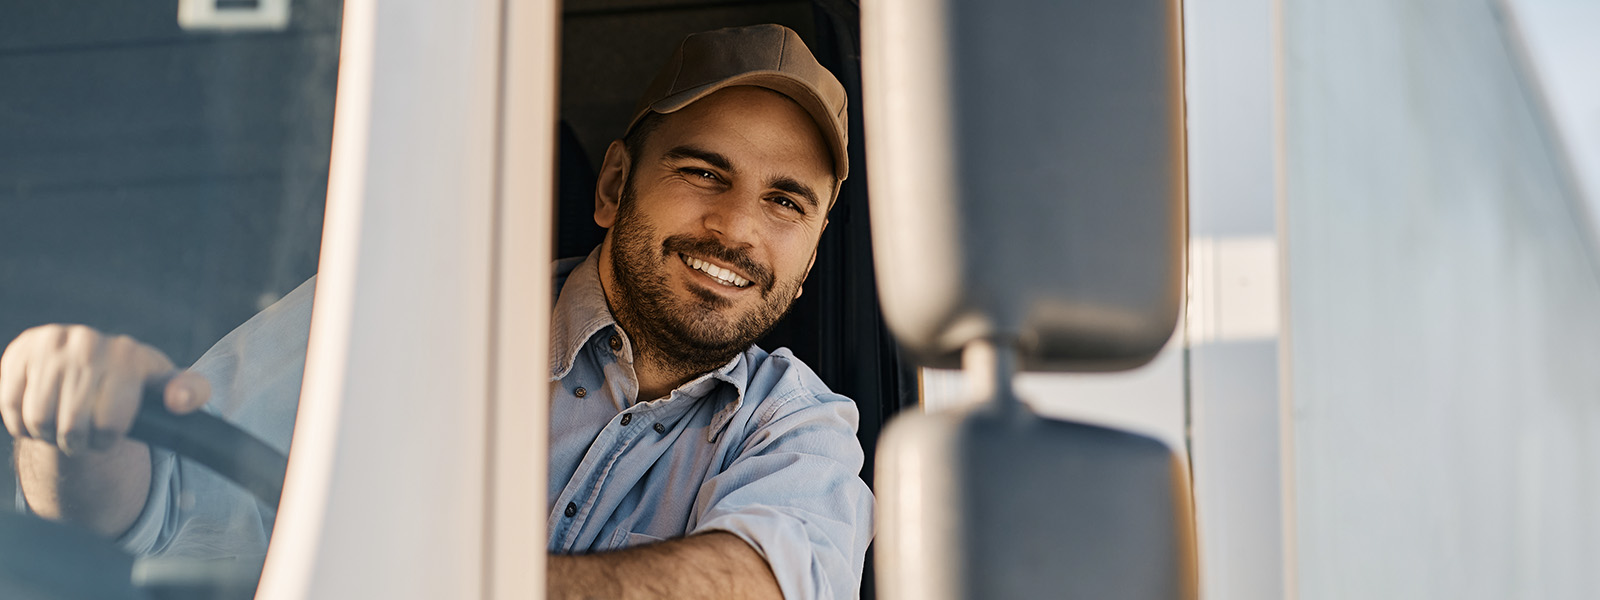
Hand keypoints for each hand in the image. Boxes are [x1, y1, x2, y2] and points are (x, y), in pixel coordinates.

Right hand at [0, 324, 210, 454]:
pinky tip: (39, 412)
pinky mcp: (20, 350)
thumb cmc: (132, 386)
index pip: (111, 423)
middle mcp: (89, 341)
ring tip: (62, 422)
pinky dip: (21, 422)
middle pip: (72, 427)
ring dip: (48, 434)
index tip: (111, 430)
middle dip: (77, 441)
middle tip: (82, 432)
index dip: (108, 438)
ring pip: (39, 420)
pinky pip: (11, 406)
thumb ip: (188, 393)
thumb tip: (179, 400)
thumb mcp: (165, 389)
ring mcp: (51, 343)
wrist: (88, 369)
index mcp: (128, 354)